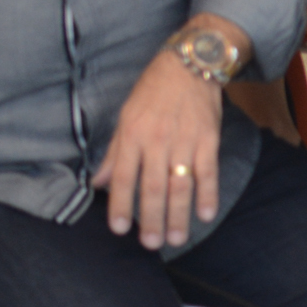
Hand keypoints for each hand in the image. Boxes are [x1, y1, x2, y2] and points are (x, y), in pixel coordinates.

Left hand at [92, 26, 237, 248]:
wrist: (191, 62)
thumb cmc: (154, 88)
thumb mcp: (126, 115)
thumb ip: (115, 152)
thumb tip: (98, 183)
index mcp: (133, 135)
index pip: (124, 178)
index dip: (121, 205)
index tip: (120, 230)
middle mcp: (158, 140)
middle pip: (152, 187)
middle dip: (151, 218)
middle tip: (151, 243)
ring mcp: (185, 140)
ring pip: (180, 184)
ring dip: (178, 214)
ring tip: (177, 238)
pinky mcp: (209, 138)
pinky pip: (208, 170)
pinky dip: (208, 193)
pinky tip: (206, 213)